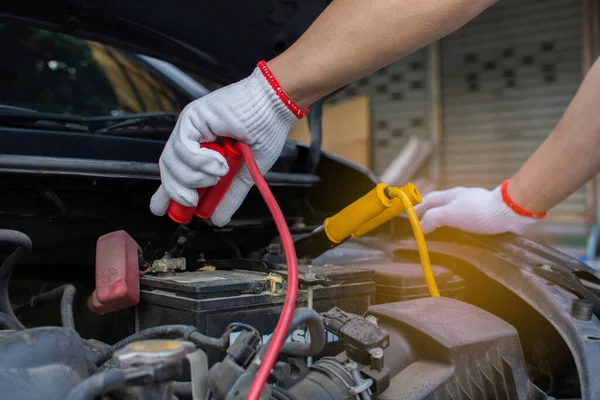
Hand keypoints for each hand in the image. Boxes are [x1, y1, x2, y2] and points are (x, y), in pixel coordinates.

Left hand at [150, 63, 303, 225]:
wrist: (276, 105)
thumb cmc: (266, 129)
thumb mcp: (248, 172)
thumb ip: (230, 194)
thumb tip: (218, 220)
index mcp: (203, 149)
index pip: (176, 173)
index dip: (166, 193)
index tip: (161, 210)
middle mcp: (192, 136)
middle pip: (168, 169)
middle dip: (177, 191)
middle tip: (192, 202)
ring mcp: (190, 126)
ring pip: (173, 162)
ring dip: (196, 176)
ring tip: (220, 173)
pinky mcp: (192, 117)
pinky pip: (183, 148)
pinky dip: (200, 161)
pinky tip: (219, 161)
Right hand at [414, 186, 537, 234]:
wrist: (509, 211)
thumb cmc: (477, 212)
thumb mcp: (450, 214)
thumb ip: (433, 218)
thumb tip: (421, 225)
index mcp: (451, 195)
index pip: (429, 199)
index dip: (418, 208)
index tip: (410, 217)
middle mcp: (461, 197)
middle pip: (441, 204)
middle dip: (431, 213)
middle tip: (423, 226)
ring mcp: (474, 205)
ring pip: (454, 211)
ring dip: (445, 219)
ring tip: (440, 231)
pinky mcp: (485, 213)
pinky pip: (466, 218)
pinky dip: (458, 225)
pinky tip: (460, 233)